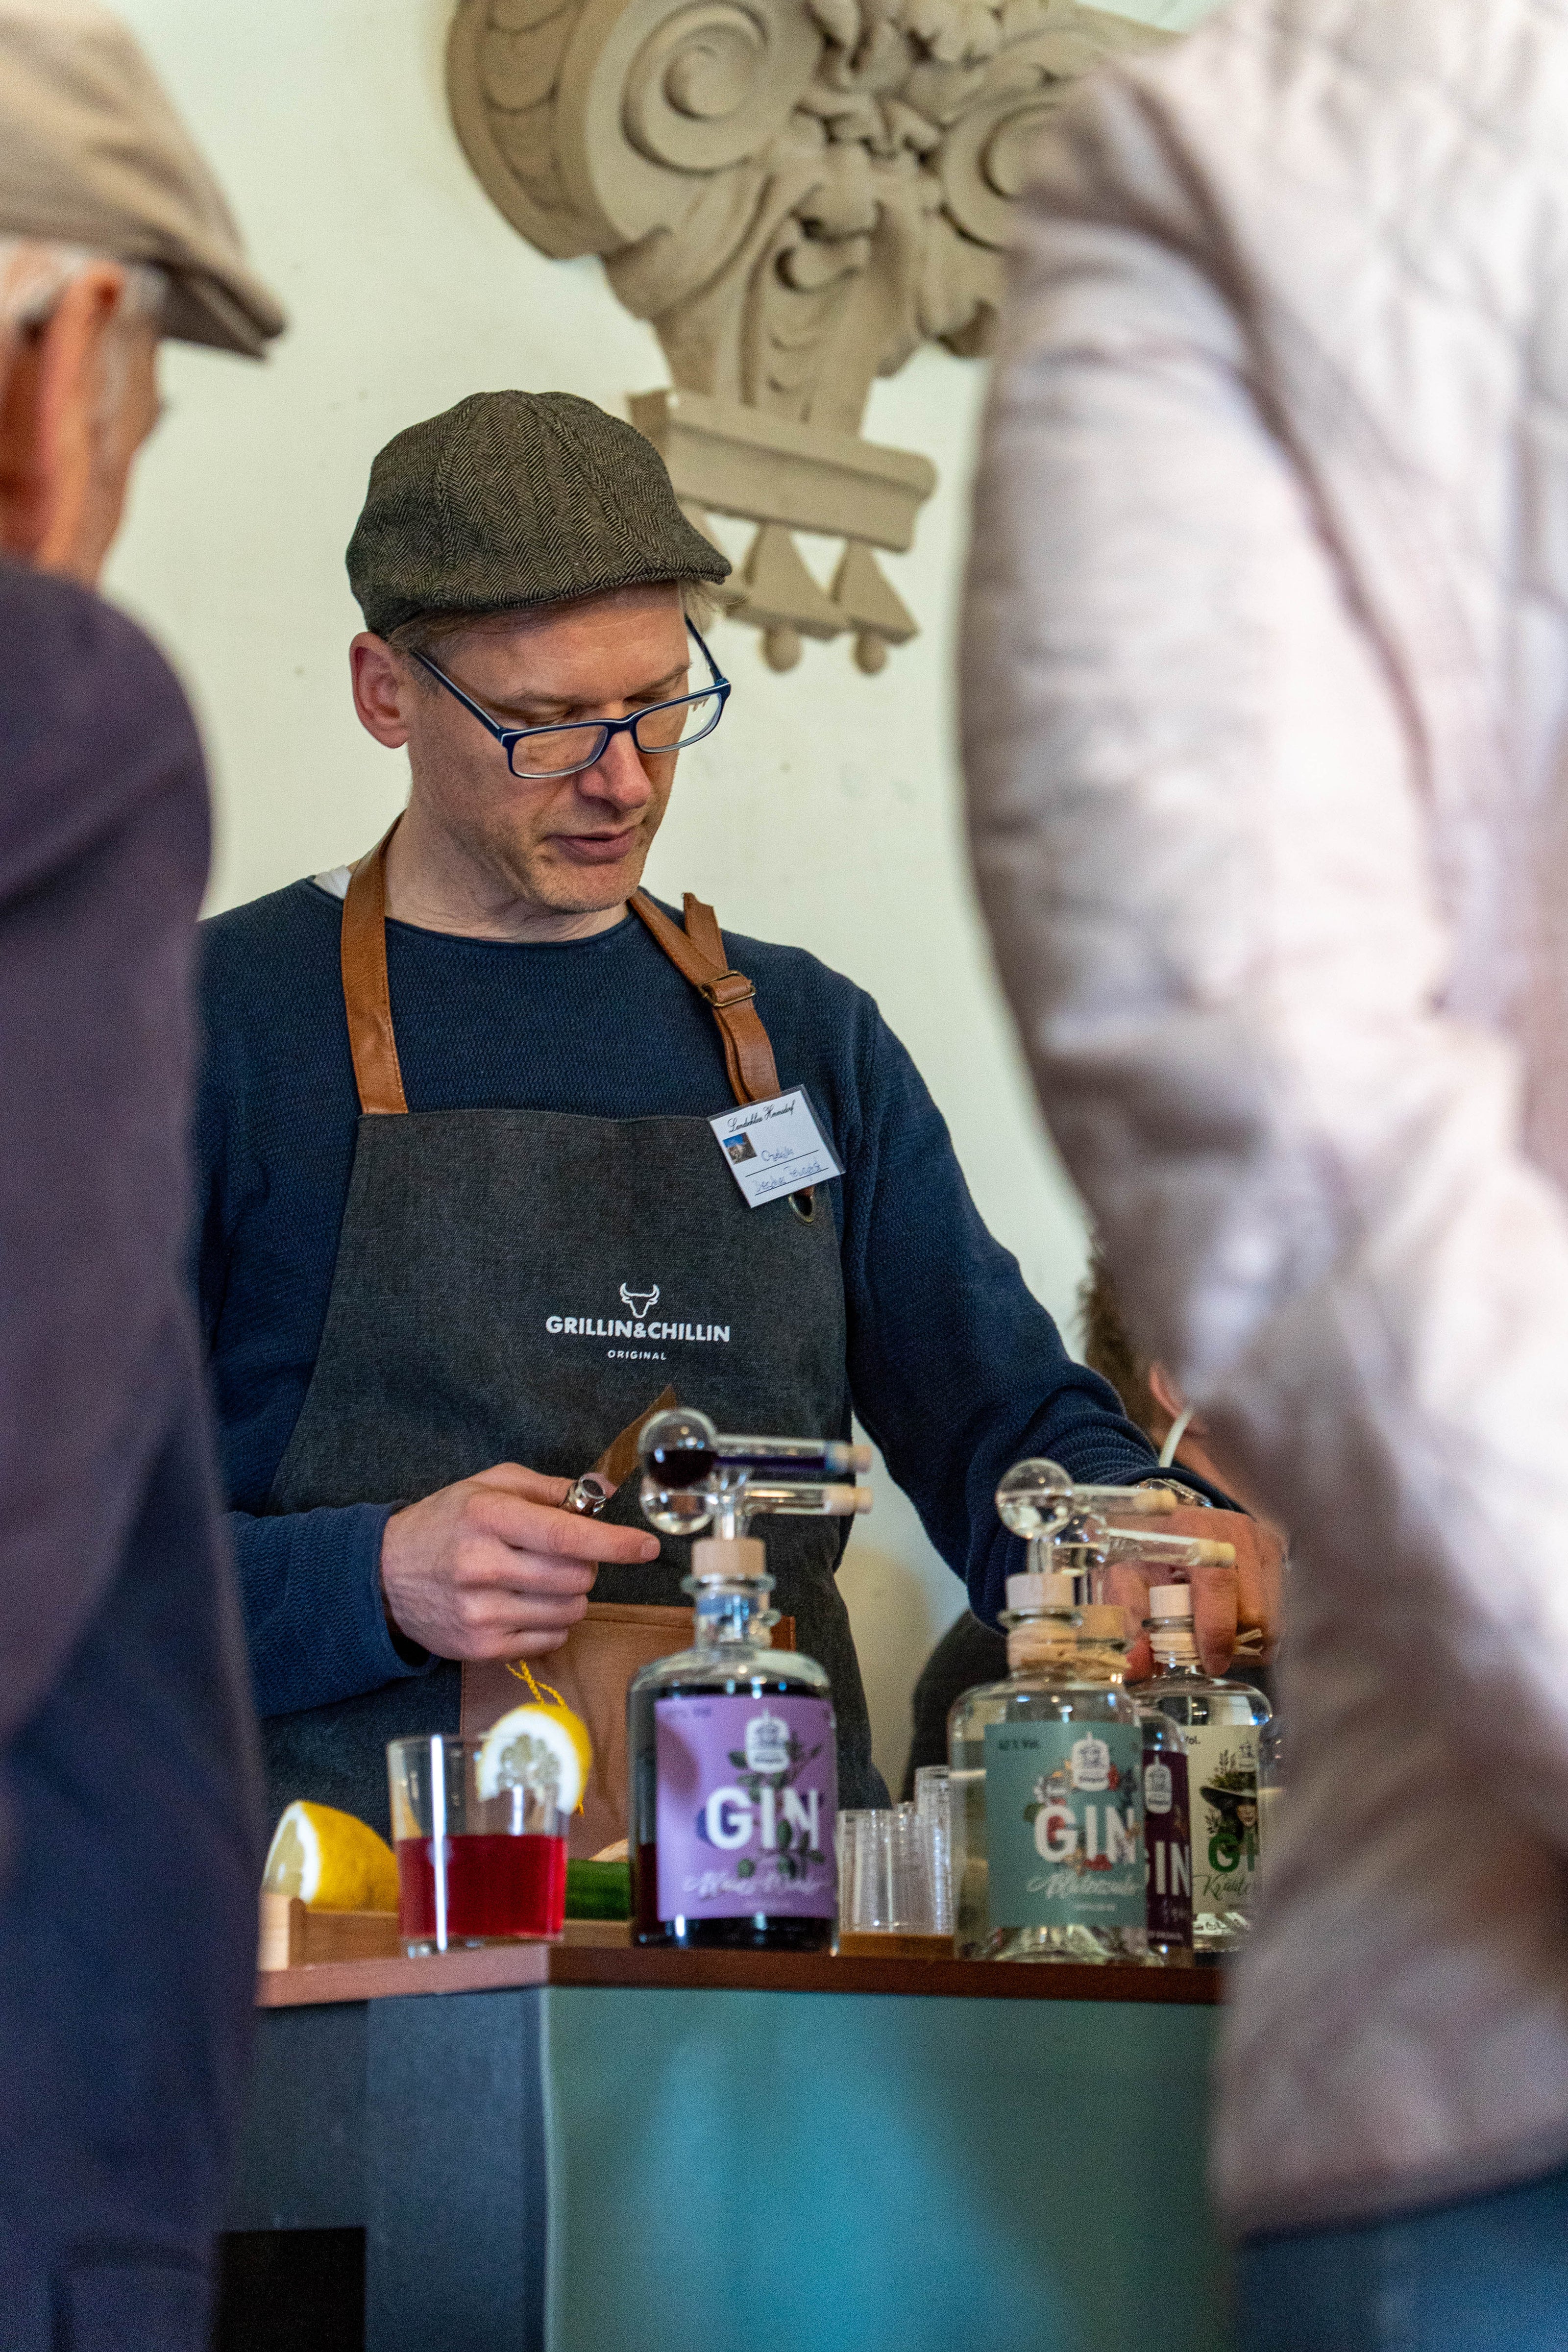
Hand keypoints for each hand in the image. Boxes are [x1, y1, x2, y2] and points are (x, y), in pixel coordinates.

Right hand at [380, 1462, 660, 1660]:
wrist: (384, 1577)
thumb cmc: (444, 1523)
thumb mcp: (487, 1486)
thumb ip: (546, 1487)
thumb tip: (600, 1490)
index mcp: (488, 1517)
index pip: (565, 1534)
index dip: (613, 1542)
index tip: (646, 1547)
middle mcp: (483, 1566)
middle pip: (575, 1576)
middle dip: (586, 1565)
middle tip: (563, 1555)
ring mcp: (481, 1613)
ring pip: (569, 1611)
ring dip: (571, 1595)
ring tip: (540, 1579)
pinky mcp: (481, 1647)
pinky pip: (550, 1639)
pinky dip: (552, 1622)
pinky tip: (526, 1604)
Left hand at [1106, 1507, 1282, 1679]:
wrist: (1170, 1518)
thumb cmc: (1146, 1551)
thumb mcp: (1123, 1579)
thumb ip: (1126, 1621)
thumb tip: (1136, 1667)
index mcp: (1191, 1529)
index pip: (1218, 1583)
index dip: (1217, 1630)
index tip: (1211, 1663)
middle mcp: (1234, 1530)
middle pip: (1254, 1612)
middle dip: (1231, 1643)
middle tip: (1205, 1648)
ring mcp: (1261, 1541)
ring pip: (1273, 1618)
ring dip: (1247, 1640)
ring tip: (1216, 1633)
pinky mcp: (1276, 1555)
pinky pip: (1282, 1612)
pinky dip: (1258, 1629)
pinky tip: (1232, 1620)